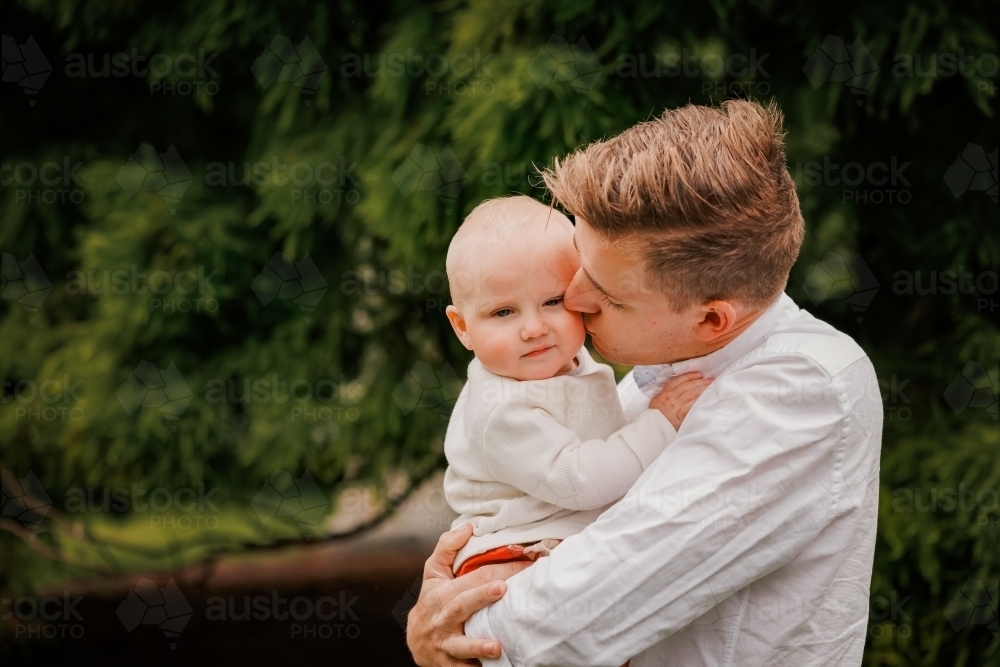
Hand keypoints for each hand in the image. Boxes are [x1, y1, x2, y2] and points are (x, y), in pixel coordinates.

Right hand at [407, 523, 531, 665]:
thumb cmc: (432, 600)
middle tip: (503, 589)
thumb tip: (468, 526)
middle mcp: (442, 617)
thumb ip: (448, 546)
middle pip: (461, 606)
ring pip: (459, 644)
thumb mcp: (433, 572)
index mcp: (441, 592)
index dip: (495, 570)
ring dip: (477, 644)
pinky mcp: (448, 665)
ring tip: (496, 645)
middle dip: (481, 597)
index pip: (470, 578)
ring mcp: (445, 643)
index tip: (521, 563)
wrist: (416, 640)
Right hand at [648, 371, 712, 429]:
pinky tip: (706, 398)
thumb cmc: (655, 415)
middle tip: (710, 379)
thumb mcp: (658, 400)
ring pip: (691, 393)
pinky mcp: (681, 414)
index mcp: (665, 393)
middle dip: (700, 382)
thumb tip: (681, 388)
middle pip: (687, 386)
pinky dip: (699, 401)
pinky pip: (691, 405)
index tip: (698, 374)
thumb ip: (668, 394)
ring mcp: (676, 405)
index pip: (678, 381)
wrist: (653, 427)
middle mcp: (671, 397)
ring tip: (711, 386)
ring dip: (702, 389)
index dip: (689, 376)